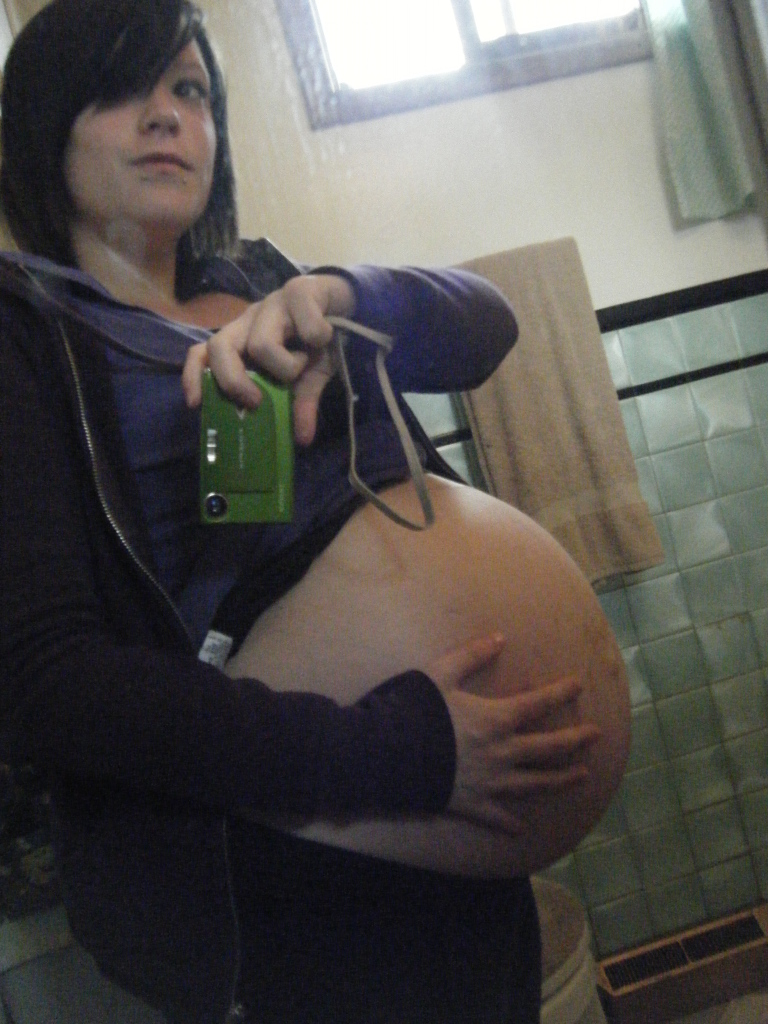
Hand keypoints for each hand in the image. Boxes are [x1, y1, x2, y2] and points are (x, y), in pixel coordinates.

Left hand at [182, 274, 355, 444]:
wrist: (349, 303)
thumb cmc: (317, 342)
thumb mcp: (308, 376)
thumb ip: (300, 402)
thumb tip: (303, 440)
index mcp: (245, 338)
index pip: (202, 352)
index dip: (192, 376)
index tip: (196, 404)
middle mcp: (250, 320)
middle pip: (219, 346)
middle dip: (233, 380)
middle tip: (257, 401)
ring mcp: (272, 303)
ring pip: (260, 344)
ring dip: (287, 366)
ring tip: (304, 364)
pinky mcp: (299, 289)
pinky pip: (305, 326)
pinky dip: (318, 337)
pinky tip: (326, 338)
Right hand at [427, 634, 601, 834]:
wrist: (390, 757)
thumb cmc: (415, 711)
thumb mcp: (441, 673)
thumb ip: (472, 655)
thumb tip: (500, 638)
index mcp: (496, 719)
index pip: (538, 703)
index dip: (560, 692)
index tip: (579, 684)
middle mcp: (503, 753)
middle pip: (548, 748)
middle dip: (576, 740)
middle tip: (596, 735)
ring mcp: (491, 783)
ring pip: (536, 784)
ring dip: (562, 780)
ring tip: (583, 777)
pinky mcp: (474, 806)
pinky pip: (498, 818)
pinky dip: (511, 824)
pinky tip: (522, 829)